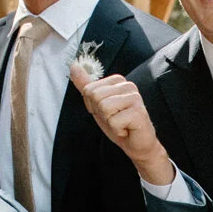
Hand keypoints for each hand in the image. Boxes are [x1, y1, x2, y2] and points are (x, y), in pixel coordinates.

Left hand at [71, 64, 176, 186]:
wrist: (137, 144)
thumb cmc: (119, 124)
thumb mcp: (98, 104)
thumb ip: (86, 86)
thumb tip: (74, 67)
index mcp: (118, 81)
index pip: (89, 90)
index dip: (92, 106)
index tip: (107, 112)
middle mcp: (128, 85)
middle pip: (95, 97)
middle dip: (101, 113)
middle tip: (115, 118)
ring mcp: (135, 98)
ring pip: (104, 107)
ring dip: (109, 122)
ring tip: (121, 123)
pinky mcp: (138, 112)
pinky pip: (114, 121)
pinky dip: (117, 130)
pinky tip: (127, 129)